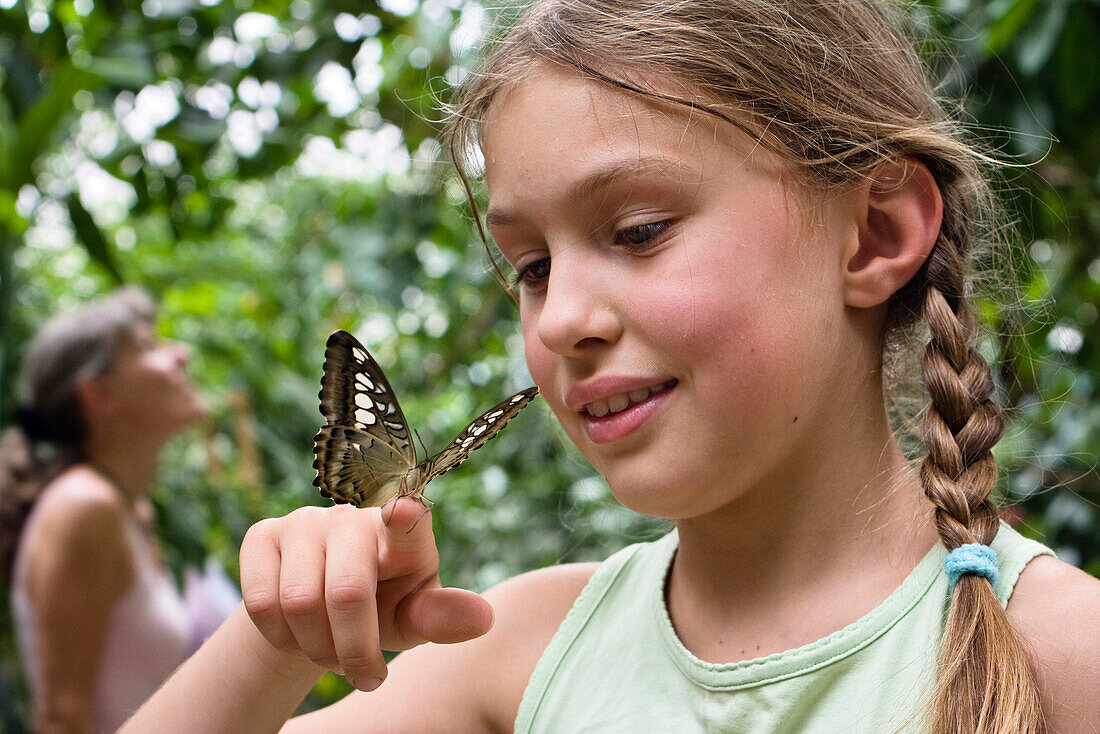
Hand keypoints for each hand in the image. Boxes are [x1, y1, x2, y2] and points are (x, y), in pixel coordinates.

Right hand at [239, 498, 493, 691]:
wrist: (323, 608)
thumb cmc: (384, 607)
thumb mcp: (414, 618)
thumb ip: (441, 618)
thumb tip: (485, 618)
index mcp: (404, 534)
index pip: (407, 521)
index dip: (405, 517)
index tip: (406, 511)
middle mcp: (353, 517)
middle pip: (346, 593)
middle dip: (352, 651)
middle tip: (362, 674)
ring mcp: (305, 521)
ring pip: (298, 603)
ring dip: (316, 650)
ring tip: (332, 653)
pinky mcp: (263, 534)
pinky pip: (262, 603)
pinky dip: (280, 638)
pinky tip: (298, 636)